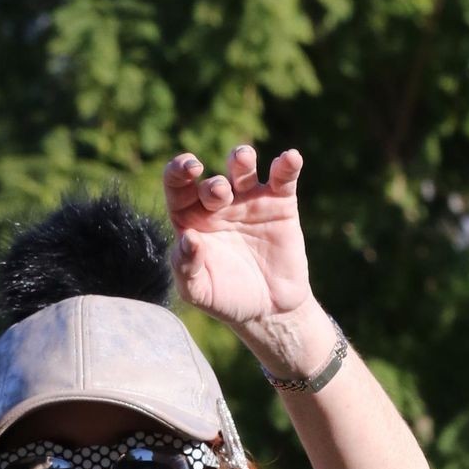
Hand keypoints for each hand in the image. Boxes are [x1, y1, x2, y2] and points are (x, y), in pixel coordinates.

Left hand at [161, 144, 313, 330]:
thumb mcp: (200, 292)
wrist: (270, 309)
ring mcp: (250, 201)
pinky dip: (287, 166)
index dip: (178, 172)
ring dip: (241, 158)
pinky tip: (290, 158)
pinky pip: (283, 178)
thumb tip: (187, 239)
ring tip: (243, 159)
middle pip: (212, 182)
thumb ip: (186, 267)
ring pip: (243, 168)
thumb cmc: (227, 298)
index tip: (188, 169)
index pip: (178, 187)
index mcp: (192, 220)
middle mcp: (219, 206)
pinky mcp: (281, 204)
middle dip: (214, 185)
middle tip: (219, 194)